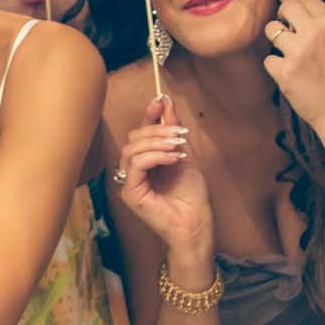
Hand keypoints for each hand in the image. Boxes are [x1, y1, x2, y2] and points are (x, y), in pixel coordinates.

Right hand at [114, 96, 211, 255]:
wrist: (195, 223)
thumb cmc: (191, 195)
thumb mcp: (183, 154)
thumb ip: (172, 130)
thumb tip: (165, 102)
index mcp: (145, 161)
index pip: (140, 133)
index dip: (149, 115)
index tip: (161, 101)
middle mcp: (133, 171)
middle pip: (133, 138)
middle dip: (157, 130)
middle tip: (179, 134)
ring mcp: (129, 182)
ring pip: (131, 149)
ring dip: (156, 142)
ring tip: (177, 147)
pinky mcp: (130, 193)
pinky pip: (135, 165)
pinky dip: (154, 156)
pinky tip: (172, 158)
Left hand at [262, 0, 324, 121]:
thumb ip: (320, 22)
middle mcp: (315, 33)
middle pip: (285, 8)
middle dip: (282, 16)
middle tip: (286, 29)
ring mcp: (298, 51)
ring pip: (271, 30)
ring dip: (276, 40)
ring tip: (290, 54)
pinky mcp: (285, 71)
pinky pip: (268, 59)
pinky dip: (276, 67)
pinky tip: (290, 75)